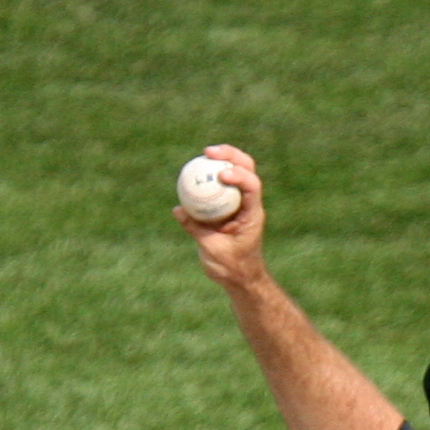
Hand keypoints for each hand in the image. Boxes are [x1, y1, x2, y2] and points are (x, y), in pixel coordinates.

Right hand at [173, 144, 266, 288]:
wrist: (241, 278)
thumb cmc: (231, 268)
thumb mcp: (212, 250)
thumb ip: (196, 229)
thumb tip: (178, 209)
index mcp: (252, 215)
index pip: (251, 187)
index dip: (239, 175)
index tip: (221, 174)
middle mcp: (249, 205)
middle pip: (248, 169)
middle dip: (231, 155)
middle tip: (209, 152)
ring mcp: (241, 204)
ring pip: (238, 172)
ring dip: (223, 159)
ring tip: (205, 153)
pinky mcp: (231, 207)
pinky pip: (223, 186)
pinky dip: (213, 175)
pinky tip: (198, 170)